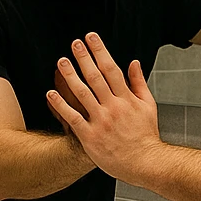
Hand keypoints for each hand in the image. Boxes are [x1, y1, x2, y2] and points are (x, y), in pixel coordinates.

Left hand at [46, 33, 161, 182]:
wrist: (145, 162)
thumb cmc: (146, 136)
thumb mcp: (148, 106)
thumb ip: (139, 83)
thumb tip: (134, 63)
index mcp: (127, 99)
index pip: (111, 69)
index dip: (100, 51)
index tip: (91, 38)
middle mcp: (113, 107)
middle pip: (96, 77)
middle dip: (84, 58)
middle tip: (74, 43)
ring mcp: (101, 122)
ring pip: (82, 94)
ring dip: (71, 76)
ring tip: (61, 62)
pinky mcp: (90, 137)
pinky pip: (72, 118)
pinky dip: (61, 105)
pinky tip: (51, 94)